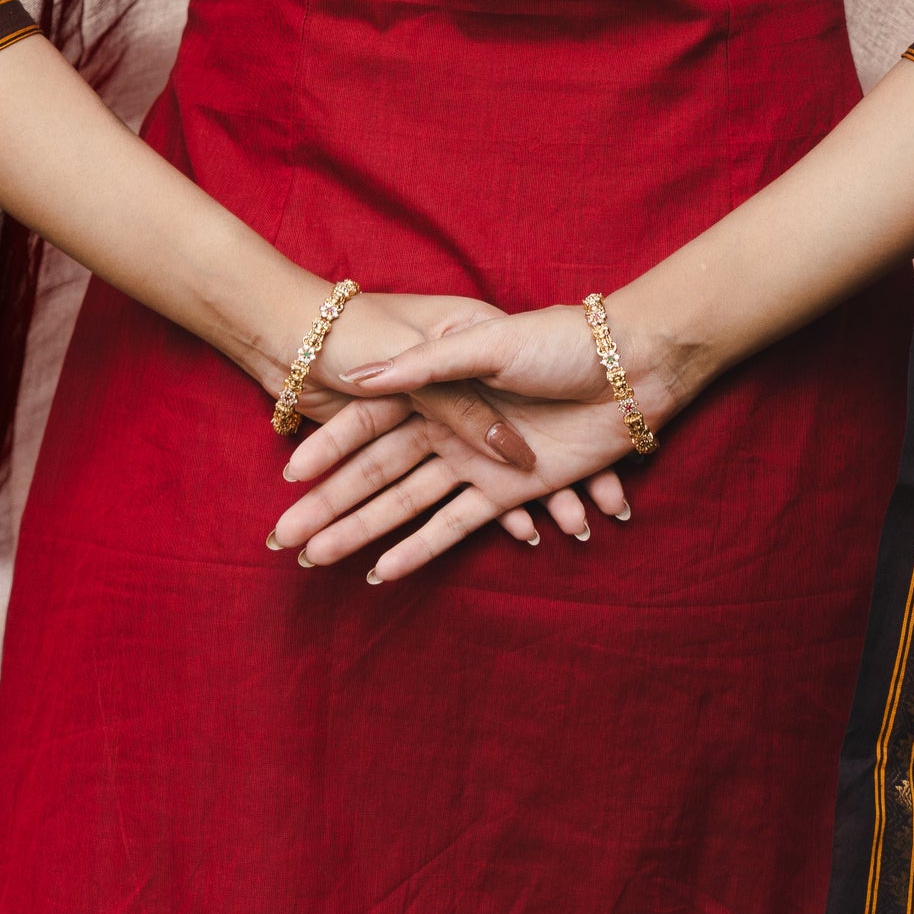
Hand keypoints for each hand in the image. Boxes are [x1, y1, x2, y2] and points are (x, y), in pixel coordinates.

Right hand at [269, 301, 650, 582]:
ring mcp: (474, 462)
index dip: (326, 448)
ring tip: (314, 562)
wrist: (632, 367)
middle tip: (281, 538)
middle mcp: (446, 426)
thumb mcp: (489, 342)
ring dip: (360, 533)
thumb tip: (365, 376)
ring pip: (403, 505)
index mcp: (436, 383)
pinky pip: (454, 526)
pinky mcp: (505, 492)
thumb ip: (429, 367)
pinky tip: (381, 573)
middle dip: (327, 504)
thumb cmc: (561, 340)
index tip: (286, 476)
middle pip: (375, 471)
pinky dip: (418, 551)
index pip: (364, 421)